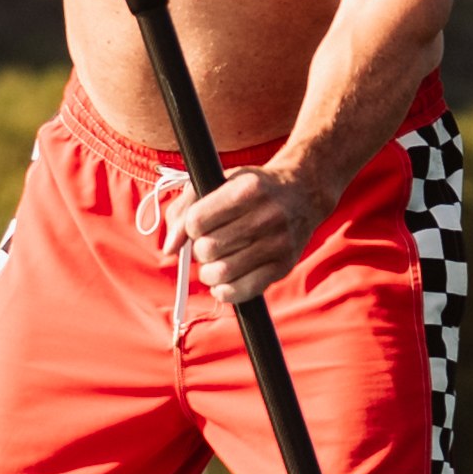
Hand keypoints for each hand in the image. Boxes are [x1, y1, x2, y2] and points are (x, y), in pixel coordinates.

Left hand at [179, 160, 321, 299]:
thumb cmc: (251, 189)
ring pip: (222, 272)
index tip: (199, 226)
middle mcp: (266, 216)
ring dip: (208, 273)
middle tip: (208, 245)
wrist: (303, 194)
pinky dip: (224, 291)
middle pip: (208, 248)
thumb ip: (185, 209)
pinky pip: (243, 290)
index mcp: (247, 189)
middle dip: (199, 251)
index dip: (190, 228)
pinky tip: (223, 282)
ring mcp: (278, 243)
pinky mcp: (283, 266)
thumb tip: (170, 249)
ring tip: (214, 264)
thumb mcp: (218, 182)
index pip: (196, 221)